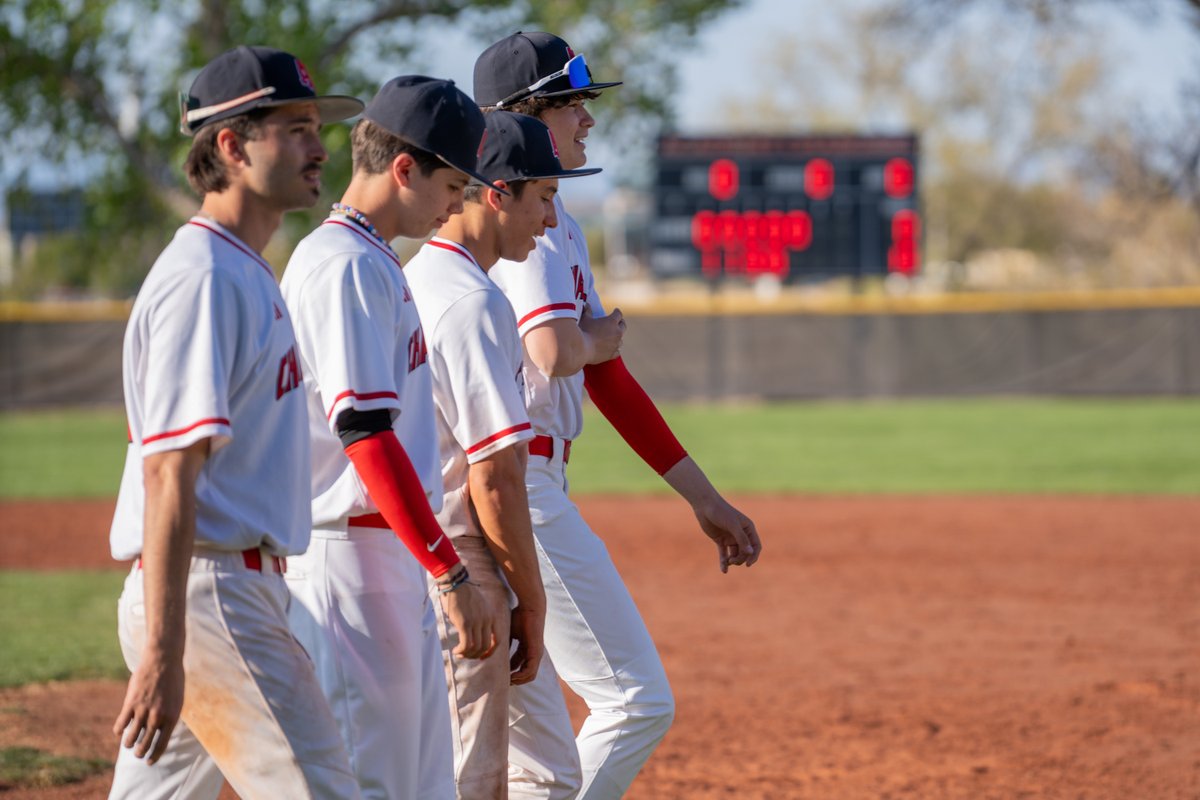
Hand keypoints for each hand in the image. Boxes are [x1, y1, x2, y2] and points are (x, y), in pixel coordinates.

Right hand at [112, 648, 184, 763]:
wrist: (164, 660)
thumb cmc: (173, 680)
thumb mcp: (177, 701)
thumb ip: (169, 717)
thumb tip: (159, 733)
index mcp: (172, 717)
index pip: (162, 744)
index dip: (154, 756)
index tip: (149, 762)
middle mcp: (158, 716)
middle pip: (144, 744)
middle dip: (140, 752)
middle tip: (138, 754)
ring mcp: (143, 710)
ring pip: (130, 737)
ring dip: (128, 743)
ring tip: (128, 743)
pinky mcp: (131, 702)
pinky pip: (121, 724)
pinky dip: (119, 730)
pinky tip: (120, 731)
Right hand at [440, 581, 497, 659]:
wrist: (456, 584)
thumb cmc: (465, 596)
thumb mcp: (479, 608)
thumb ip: (481, 621)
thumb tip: (474, 639)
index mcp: (493, 616)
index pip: (498, 640)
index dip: (490, 652)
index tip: (481, 656)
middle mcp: (487, 620)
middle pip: (486, 646)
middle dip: (476, 655)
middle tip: (465, 655)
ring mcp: (477, 622)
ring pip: (476, 648)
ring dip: (467, 654)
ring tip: (459, 653)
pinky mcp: (465, 623)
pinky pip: (466, 644)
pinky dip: (461, 651)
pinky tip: (456, 650)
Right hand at [508, 604, 545, 685]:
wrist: (529, 608)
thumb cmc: (518, 616)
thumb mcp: (508, 633)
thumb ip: (502, 643)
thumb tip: (488, 651)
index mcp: (526, 648)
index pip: (519, 665)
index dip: (510, 672)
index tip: (500, 675)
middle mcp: (532, 653)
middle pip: (525, 673)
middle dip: (515, 679)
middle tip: (504, 682)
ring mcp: (536, 654)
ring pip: (529, 675)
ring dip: (518, 680)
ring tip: (507, 681)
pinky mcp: (536, 653)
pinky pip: (530, 670)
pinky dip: (521, 676)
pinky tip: (512, 676)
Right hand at [579, 305, 625, 362]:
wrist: (582, 349)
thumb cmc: (583, 332)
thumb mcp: (585, 319)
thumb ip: (587, 311)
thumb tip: (586, 304)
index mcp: (612, 321)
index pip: (618, 314)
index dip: (617, 312)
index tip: (615, 311)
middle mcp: (617, 332)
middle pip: (623, 326)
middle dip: (620, 323)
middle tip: (617, 322)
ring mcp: (616, 344)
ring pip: (621, 340)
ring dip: (618, 338)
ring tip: (613, 337)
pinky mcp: (612, 354)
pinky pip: (617, 352)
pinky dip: (615, 350)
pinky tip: (612, 350)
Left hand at [693, 496, 760, 573]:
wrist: (705, 506)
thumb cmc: (721, 512)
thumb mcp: (732, 525)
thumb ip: (741, 539)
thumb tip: (750, 552)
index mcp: (748, 529)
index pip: (755, 546)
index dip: (754, 556)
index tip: (748, 564)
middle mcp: (741, 534)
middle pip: (745, 552)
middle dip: (740, 559)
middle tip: (732, 561)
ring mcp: (730, 538)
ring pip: (735, 554)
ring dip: (733, 561)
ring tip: (727, 562)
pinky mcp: (720, 540)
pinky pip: (724, 554)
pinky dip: (724, 562)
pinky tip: (724, 570)